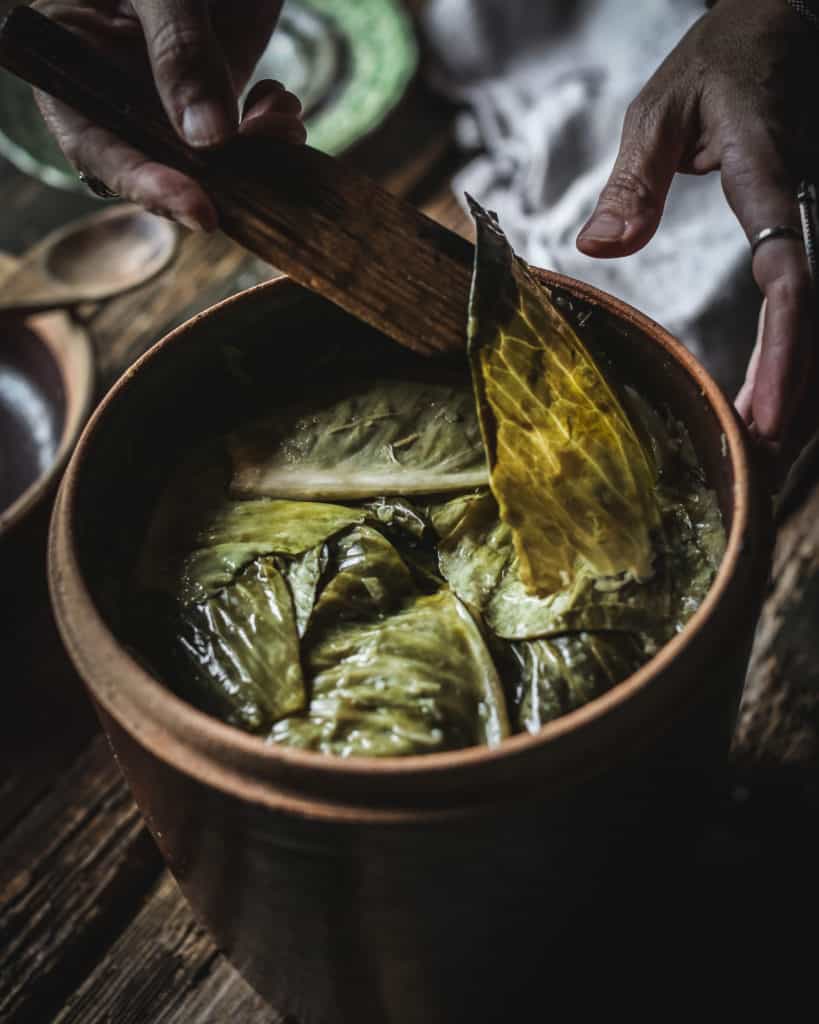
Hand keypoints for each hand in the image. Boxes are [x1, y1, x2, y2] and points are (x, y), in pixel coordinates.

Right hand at [32, 1, 305, 229]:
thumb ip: (180, 54)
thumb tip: (210, 139)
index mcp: (73, 64)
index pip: (98, 150)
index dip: (147, 185)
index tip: (200, 208)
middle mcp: (115, 94)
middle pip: (155, 169)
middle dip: (213, 180)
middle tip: (258, 174)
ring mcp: (164, 99)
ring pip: (205, 163)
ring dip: (251, 160)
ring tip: (281, 125)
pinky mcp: (210, 96)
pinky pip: (239, 138)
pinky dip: (267, 133)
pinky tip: (280, 104)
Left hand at [576, 0, 816, 461]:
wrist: (785, 22)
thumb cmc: (720, 63)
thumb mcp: (660, 111)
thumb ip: (634, 181)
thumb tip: (598, 249)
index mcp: (772, 174)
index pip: (789, 273)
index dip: (783, 350)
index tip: (762, 415)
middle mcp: (810, 202)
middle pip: (818, 314)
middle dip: (796, 394)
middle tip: (761, 464)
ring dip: (802, 387)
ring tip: (767, 454)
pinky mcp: (814, 226)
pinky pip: (811, 298)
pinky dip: (798, 356)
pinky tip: (776, 400)